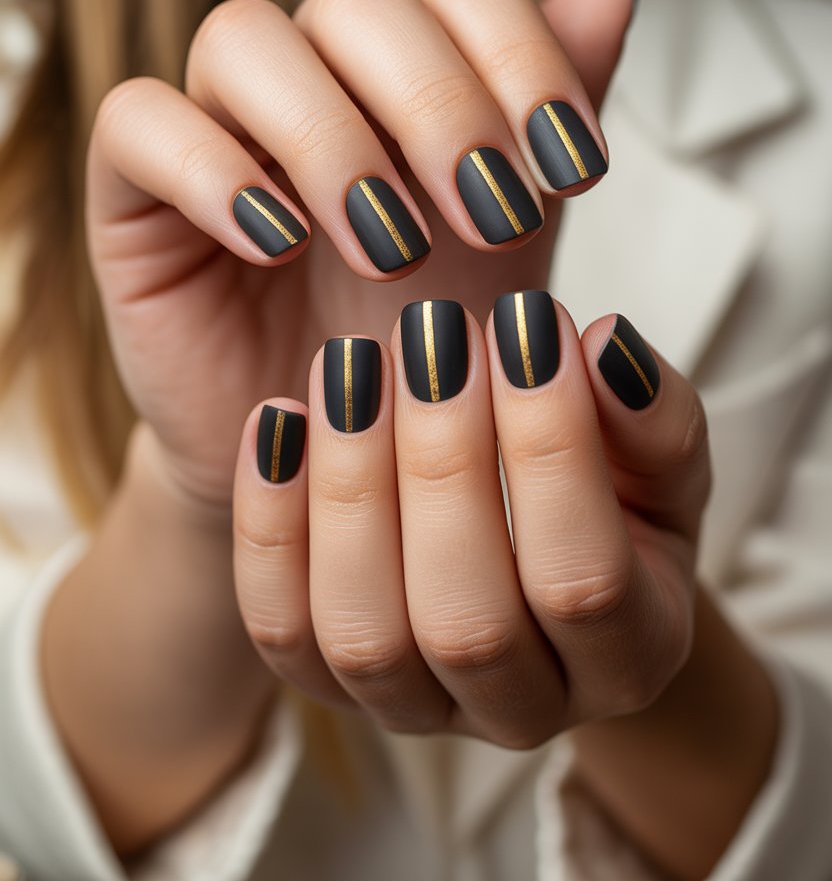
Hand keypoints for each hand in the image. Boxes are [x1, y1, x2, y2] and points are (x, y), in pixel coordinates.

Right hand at [86, 0, 633, 504]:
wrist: (327, 458)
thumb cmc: (423, 345)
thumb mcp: (511, 240)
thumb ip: (553, 116)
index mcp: (404, 66)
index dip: (525, 57)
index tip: (577, 172)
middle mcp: (309, 70)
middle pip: (358, 0)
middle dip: (441, 105)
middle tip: (492, 214)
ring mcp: (214, 119)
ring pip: (245, 39)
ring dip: (331, 138)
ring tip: (391, 248)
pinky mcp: (131, 186)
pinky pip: (138, 123)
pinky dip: (211, 170)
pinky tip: (277, 245)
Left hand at [232, 295, 710, 741]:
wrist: (538, 560)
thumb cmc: (610, 498)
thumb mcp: (657, 457)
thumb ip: (651, 413)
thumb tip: (605, 346)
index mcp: (630, 658)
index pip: (585, 580)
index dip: (553, 448)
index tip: (527, 322)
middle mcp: (522, 709)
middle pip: (465, 622)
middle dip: (443, 461)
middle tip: (431, 333)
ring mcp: (416, 708)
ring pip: (364, 635)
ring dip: (349, 488)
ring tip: (351, 365)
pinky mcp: (327, 684)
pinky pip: (281, 624)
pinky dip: (269, 522)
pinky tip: (278, 418)